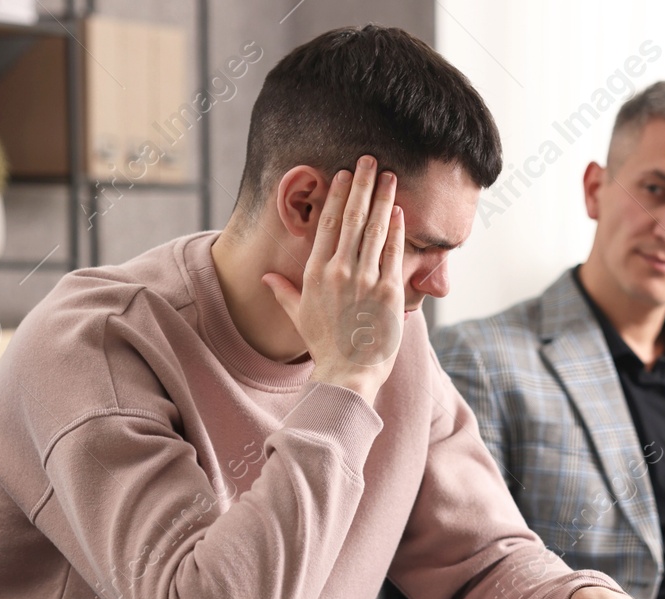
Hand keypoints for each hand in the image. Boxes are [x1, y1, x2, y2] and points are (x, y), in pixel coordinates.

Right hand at [262, 155, 404, 402]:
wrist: (347, 373)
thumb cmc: (324, 346)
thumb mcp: (298, 316)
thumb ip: (283, 291)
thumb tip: (265, 278)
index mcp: (315, 273)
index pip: (325, 224)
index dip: (335, 196)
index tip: (341, 174)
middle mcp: (338, 271)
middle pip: (350, 218)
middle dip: (360, 185)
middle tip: (368, 160)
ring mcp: (364, 280)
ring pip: (374, 229)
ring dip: (382, 198)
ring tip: (388, 176)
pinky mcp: (388, 292)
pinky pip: (392, 253)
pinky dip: (396, 229)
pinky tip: (399, 210)